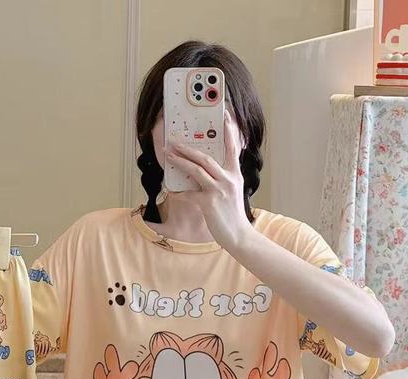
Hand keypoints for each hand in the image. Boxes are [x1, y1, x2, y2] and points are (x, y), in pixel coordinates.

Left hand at [165, 108, 250, 250]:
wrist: (239, 235)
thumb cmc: (233, 215)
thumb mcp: (233, 192)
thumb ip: (223, 179)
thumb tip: (203, 171)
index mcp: (235, 175)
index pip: (232, 147)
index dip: (229, 130)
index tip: (224, 115)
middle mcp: (228, 179)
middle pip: (205, 157)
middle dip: (188, 148)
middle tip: (174, 141)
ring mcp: (219, 190)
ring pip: (196, 170)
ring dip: (180, 161)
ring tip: (168, 154)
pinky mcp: (209, 203)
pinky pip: (189, 194)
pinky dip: (179, 192)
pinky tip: (171, 191)